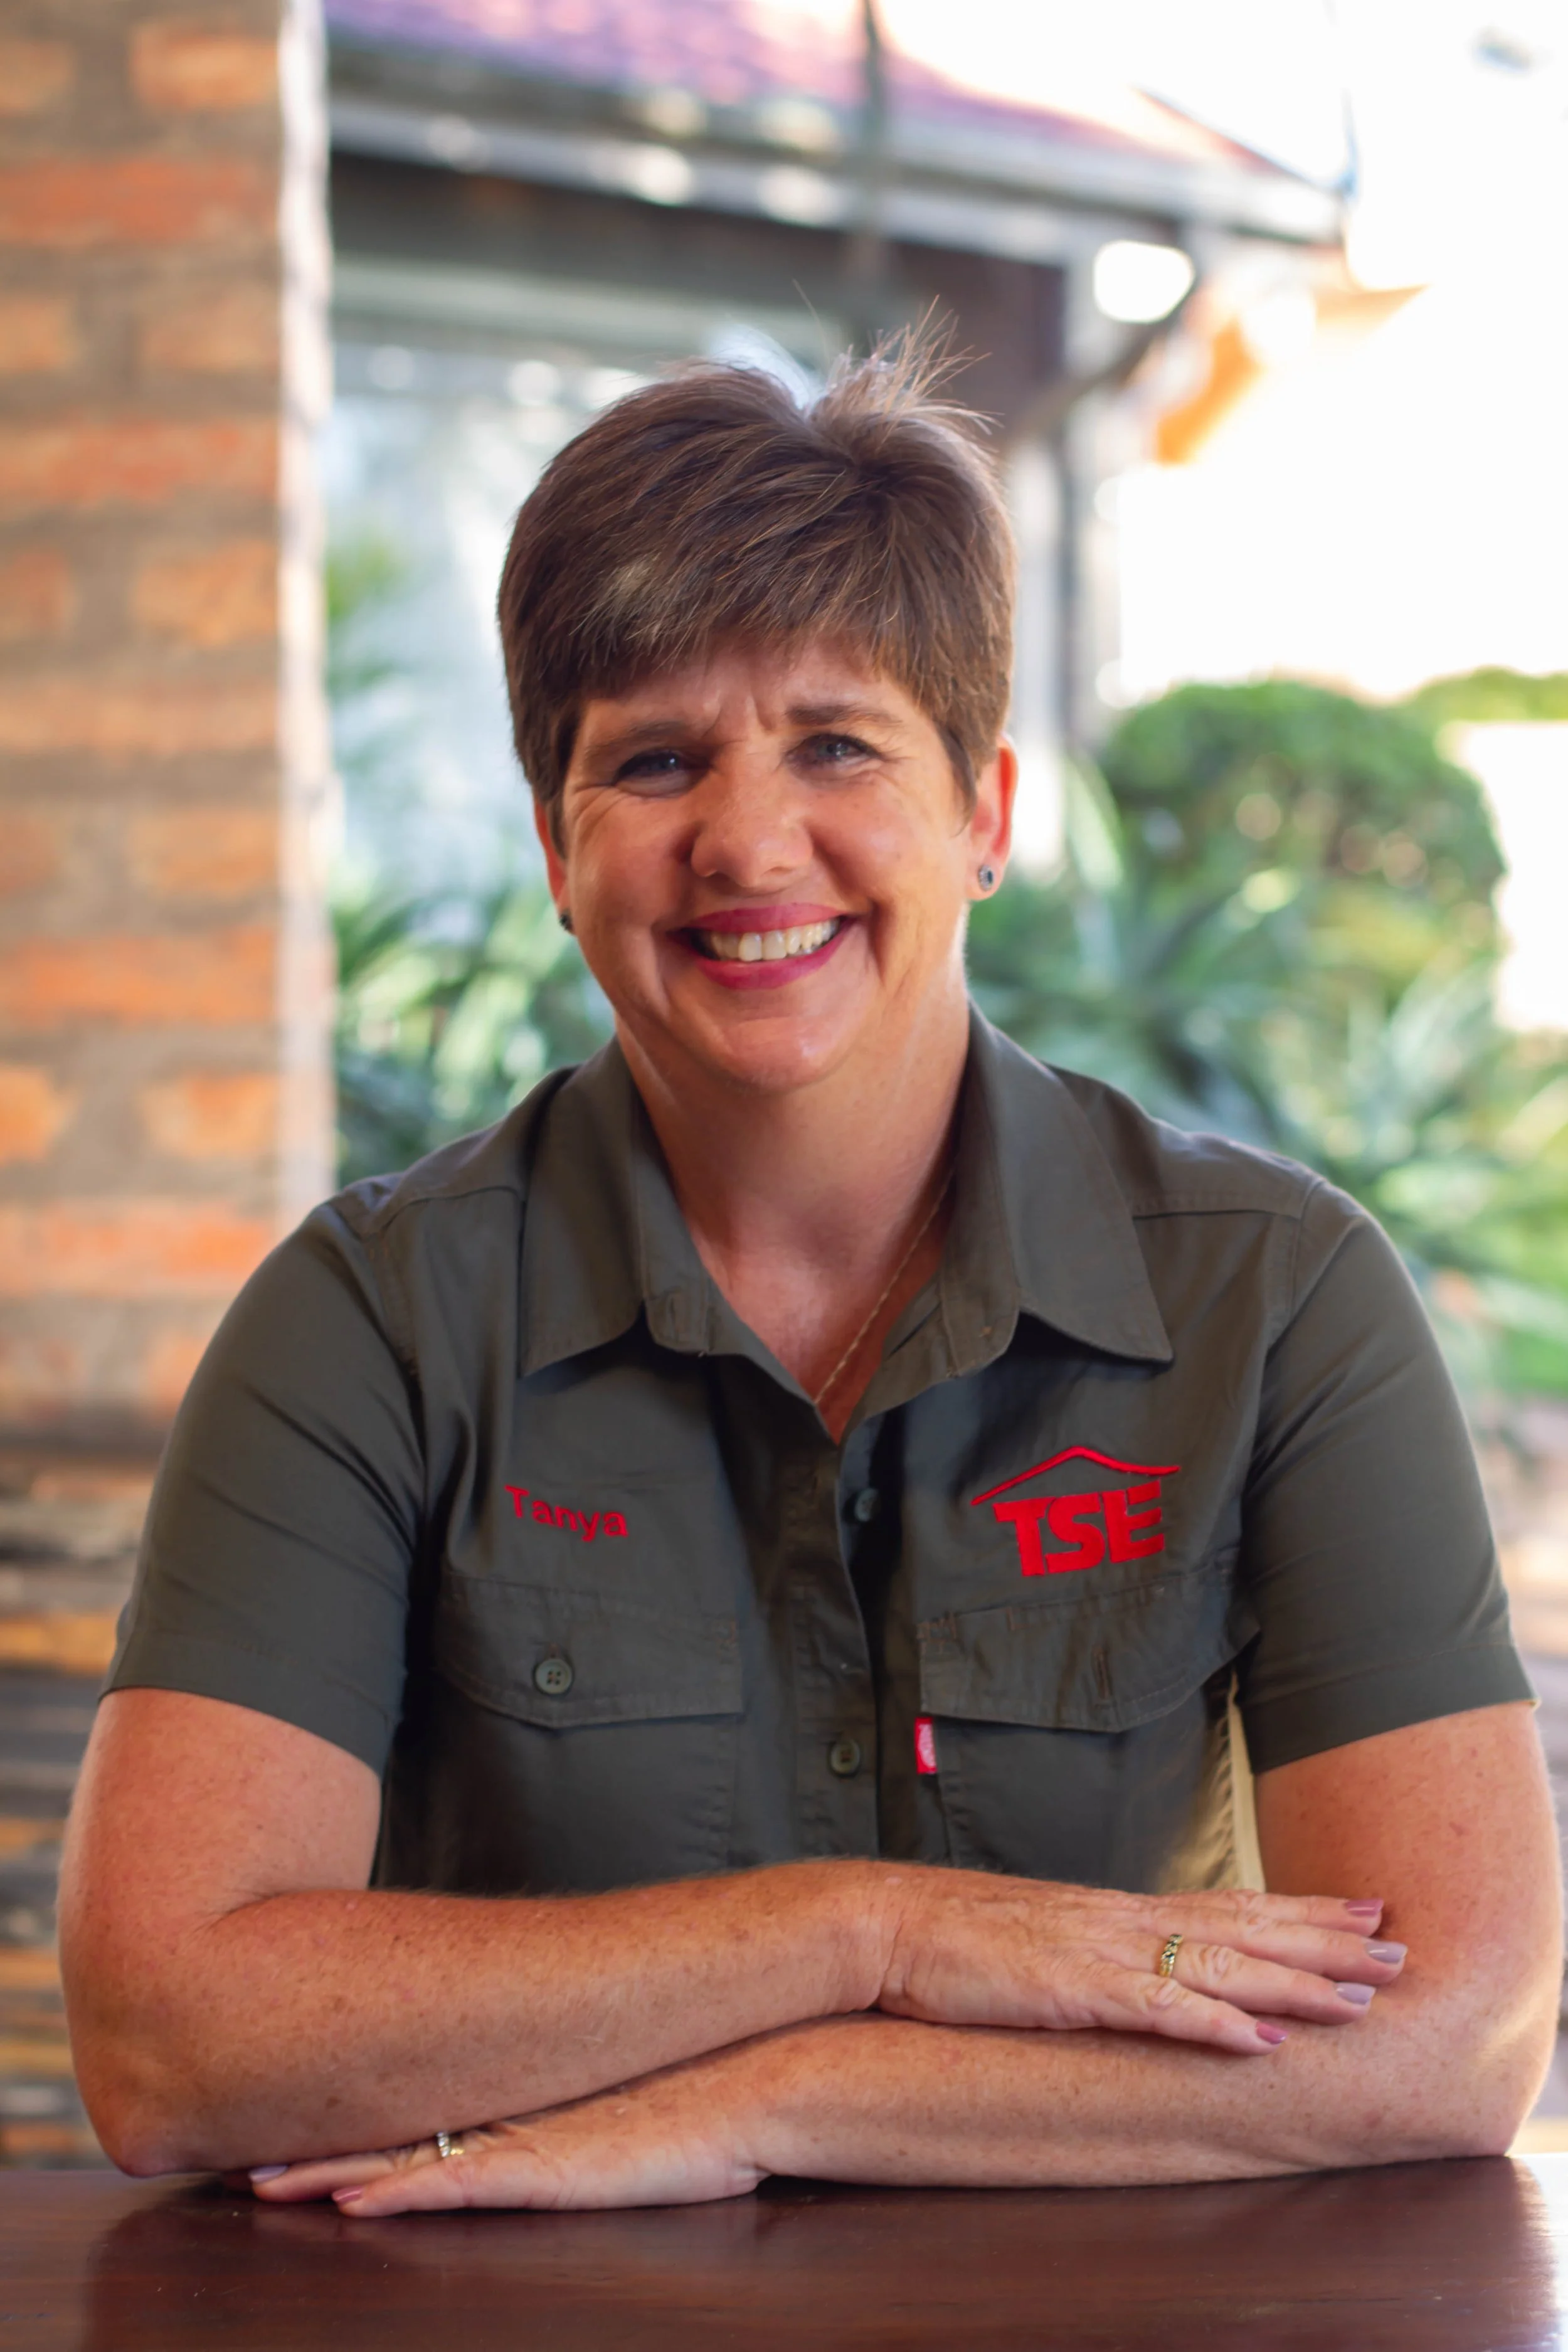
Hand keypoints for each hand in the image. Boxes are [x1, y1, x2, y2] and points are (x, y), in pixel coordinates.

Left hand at [247, 2055, 768, 2216]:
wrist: (759, 2076)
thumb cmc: (708, 2095)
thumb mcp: (629, 2102)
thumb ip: (582, 2104)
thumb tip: (563, 2109)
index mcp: (524, 2093)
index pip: (417, 2105)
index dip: (347, 2120)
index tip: (283, 2126)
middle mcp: (512, 2109)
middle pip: (391, 2126)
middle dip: (312, 2141)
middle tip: (240, 2156)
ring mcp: (526, 2138)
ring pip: (403, 2157)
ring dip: (330, 2173)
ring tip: (259, 2183)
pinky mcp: (548, 2169)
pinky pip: (455, 2187)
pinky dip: (398, 2197)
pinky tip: (350, 2207)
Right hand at [877, 1870, 1404, 2053]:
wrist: (887, 1925)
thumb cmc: (957, 1939)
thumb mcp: (1043, 1938)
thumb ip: (1097, 1952)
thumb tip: (1141, 1969)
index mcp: (1117, 1911)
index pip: (1230, 1902)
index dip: (1301, 1907)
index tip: (1363, 1907)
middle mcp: (1122, 1922)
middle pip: (1244, 1927)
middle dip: (1325, 1941)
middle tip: (1397, 1950)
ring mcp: (1100, 1954)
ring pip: (1218, 1966)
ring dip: (1293, 1984)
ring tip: (1358, 1999)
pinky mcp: (1071, 1990)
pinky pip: (1156, 2011)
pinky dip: (1213, 2026)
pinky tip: (1259, 2042)